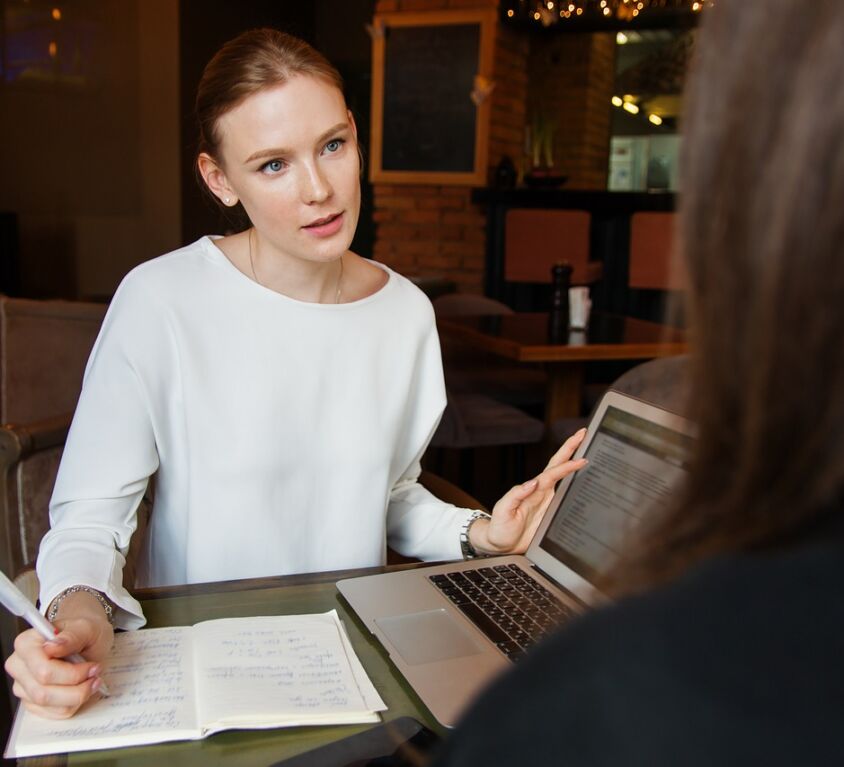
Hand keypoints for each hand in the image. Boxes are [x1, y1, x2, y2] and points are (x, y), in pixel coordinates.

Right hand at [4, 596, 113, 718]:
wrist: (85, 636)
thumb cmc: (84, 631)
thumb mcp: (86, 628)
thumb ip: (71, 636)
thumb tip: (52, 646)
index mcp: (26, 644)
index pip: (43, 671)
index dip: (72, 673)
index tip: (93, 667)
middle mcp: (19, 666)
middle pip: (43, 692)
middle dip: (76, 688)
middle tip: (96, 675)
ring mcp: (23, 685)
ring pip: (48, 705)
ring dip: (76, 697)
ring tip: (91, 680)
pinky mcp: (31, 700)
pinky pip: (52, 713)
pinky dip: (72, 704)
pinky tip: (81, 688)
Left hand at [470, 428, 587, 555]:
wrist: (500, 544)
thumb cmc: (499, 527)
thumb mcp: (503, 510)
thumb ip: (516, 495)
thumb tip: (532, 482)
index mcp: (532, 489)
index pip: (552, 472)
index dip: (566, 465)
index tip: (580, 459)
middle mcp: (542, 492)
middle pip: (559, 466)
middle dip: (571, 449)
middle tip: (583, 434)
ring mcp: (548, 501)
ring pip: (565, 479)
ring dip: (575, 463)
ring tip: (589, 450)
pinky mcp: (552, 514)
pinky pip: (567, 497)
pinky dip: (577, 486)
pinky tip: (588, 481)